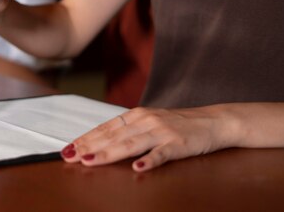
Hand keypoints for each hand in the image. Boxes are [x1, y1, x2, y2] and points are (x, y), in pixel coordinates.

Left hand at [61, 106, 230, 171]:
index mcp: (137, 115)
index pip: (105, 128)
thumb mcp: (150, 122)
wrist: (214, 120)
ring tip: (91, 161)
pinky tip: (137, 167)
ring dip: (109, 152)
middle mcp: (146, 120)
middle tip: (70, 156)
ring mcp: (162, 131)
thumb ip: (129, 130)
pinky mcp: (179, 143)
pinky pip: (162, 153)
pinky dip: (149, 160)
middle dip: (89, 146)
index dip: (86, 138)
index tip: (68, 148)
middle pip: (112, 135)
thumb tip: (102, 140)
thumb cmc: (179, 124)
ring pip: (131, 143)